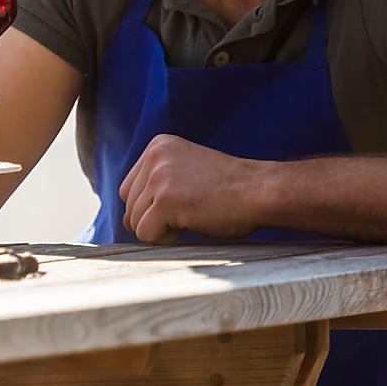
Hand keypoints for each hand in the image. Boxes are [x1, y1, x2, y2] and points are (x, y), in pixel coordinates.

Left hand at [119, 135, 263, 243]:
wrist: (260, 191)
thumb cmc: (229, 188)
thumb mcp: (186, 170)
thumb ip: (158, 181)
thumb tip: (126, 220)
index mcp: (157, 145)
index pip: (129, 188)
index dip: (150, 206)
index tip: (180, 204)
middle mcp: (154, 156)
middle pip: (128, 205)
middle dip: (152, 219)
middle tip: (188, 213)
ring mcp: (159, 177)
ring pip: (135, 222)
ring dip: (161, 229)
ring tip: (191, 216)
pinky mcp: (165, 200)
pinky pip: (146, 234)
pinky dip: (166, 239)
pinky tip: (190, 225)